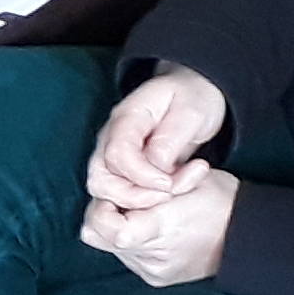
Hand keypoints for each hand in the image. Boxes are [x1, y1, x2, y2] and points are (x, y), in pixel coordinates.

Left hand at [80, 163, 238, 285]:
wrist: (249, 236)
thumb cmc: (220, 200)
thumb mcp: (187, 180)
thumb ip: (146, 184)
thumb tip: (112, 188)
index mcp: (160, 227)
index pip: (102, 224)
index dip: (103, 205)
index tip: (120, 193)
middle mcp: (151, 257)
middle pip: (96, 235)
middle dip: (105, 213)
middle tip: (129, 200)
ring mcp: (152, 271)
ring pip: (108, 245)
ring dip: (118, 226)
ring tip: (145, 213)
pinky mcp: (156, 278)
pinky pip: (126, 256)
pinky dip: (132, 239)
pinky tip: (153, 228)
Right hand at [87, 68, 227, 211]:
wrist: (193, 94)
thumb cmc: (193, 97)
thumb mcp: (191, 112)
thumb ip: (170, 140)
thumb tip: (155, 167)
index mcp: (127, 117)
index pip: (116, 154)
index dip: (141, 176)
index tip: (169, 184)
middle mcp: (111, 137)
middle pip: (100, 178)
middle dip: (134, 196)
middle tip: (169, 195)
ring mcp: (113, 153)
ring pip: (106, 189)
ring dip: (139, 200)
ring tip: (173, 191)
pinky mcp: (123, 168)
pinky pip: (121, 192)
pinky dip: (143, 199)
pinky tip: (171, 190)